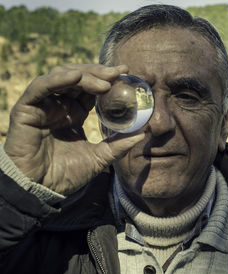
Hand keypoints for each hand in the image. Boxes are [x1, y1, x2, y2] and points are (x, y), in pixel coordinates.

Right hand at [3, 64, 144, 194]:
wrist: (40, 190)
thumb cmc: (65, 175)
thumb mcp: (99, 158)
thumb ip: (118, 145)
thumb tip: (143, 134)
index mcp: (73, 114)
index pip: (91, 88)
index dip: (107, 79)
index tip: (126, 73)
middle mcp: (58, 106)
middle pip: (78, 78)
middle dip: (99, 72)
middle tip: (118, 73)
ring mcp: (42, 106)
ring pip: (61, 77)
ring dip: (84, 75)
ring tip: (105, 82)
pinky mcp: (26, 109)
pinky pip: (40, 87)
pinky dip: (57, 79)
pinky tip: (76, 77)